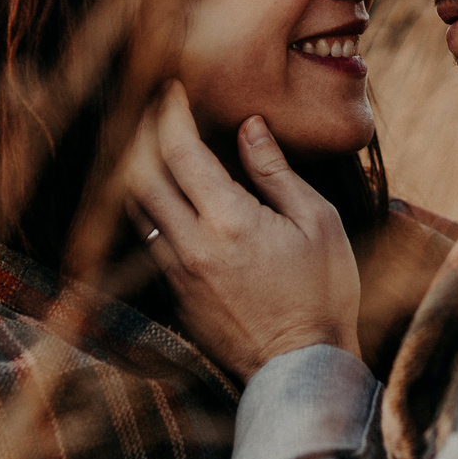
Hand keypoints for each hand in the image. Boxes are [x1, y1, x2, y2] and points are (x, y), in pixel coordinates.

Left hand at [123, 81, 360, 382]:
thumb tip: (248, 127)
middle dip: (140, 134)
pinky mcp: (175, 296)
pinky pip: (147, 239)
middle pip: (140, 174)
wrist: (302, 369)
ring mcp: (177, 273)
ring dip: (134, 170)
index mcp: (230, 221)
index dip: (169, 113)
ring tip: (147, 144)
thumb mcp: (317, 222)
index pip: (180, 150)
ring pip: (135, 208)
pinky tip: (162, 193)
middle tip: (150, 109)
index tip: (171, 90)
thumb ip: (276, 171)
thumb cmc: (323, 294)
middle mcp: (192, 245)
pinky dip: (147, 207)